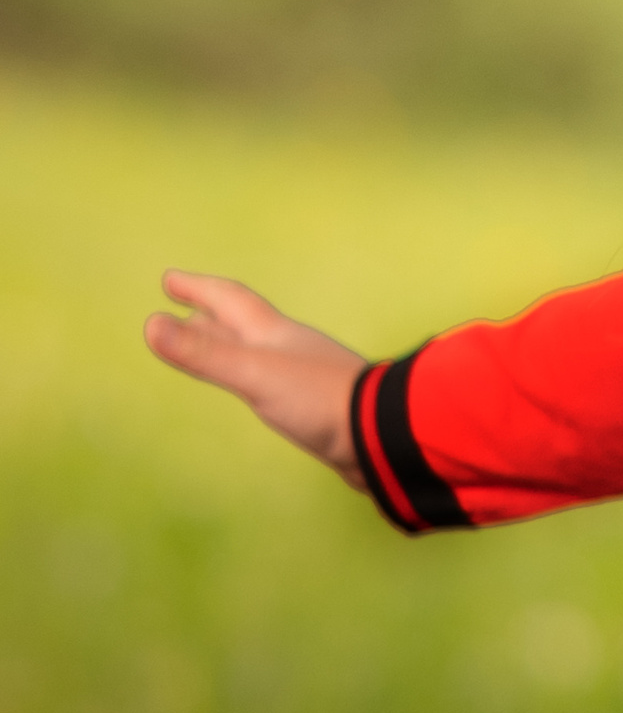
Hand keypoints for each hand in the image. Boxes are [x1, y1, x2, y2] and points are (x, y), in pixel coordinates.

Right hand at [144, 270, 368, 488]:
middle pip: (242, 320)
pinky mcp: (311, 400)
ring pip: (255, 347)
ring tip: (209, 339)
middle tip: (183, 304)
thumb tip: (151, 324)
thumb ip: (205, 354)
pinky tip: (255, 383)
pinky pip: (269, 375)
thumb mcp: (254, 374)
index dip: (198, 289)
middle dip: (210, 310)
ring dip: (228, 339)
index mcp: (273, 332)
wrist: (381, 433)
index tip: (170, 279)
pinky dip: (248, 370)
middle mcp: (287, 345)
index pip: (230, 300)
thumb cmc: (320, 399)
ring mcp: (302, 371)